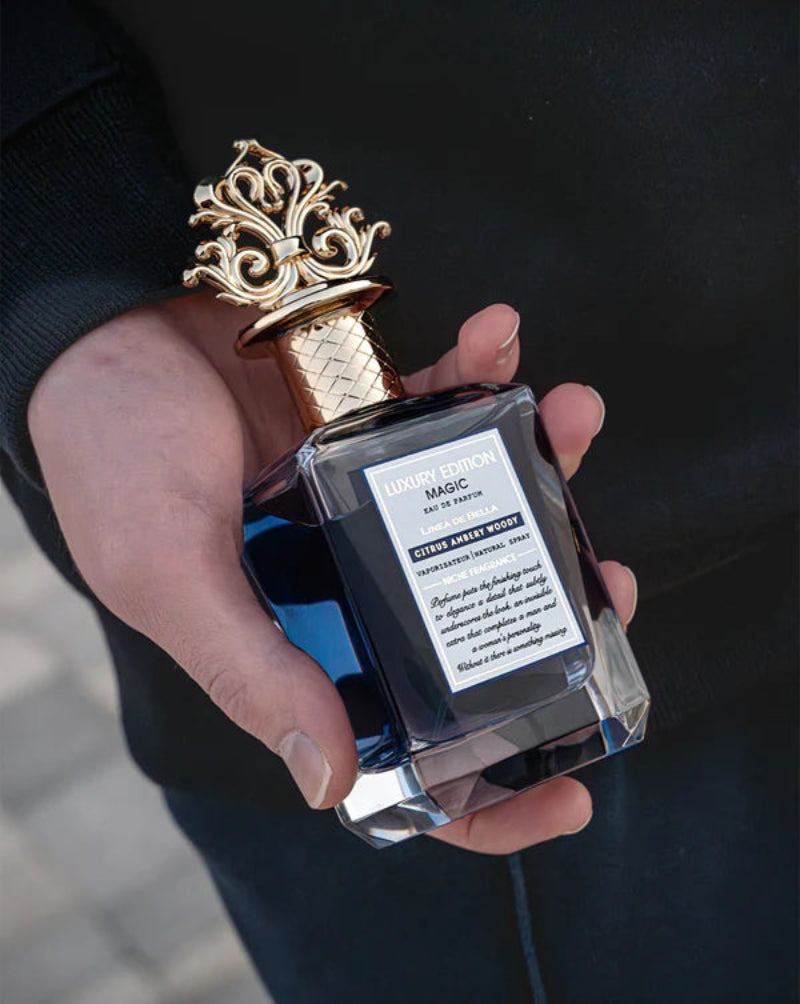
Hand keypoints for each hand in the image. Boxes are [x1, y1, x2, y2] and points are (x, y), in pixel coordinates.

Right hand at [28, 294, 636, 853]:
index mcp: (302, 642)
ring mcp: (370, 495)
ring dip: (547, 459)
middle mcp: (349, 578)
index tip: (573, 792)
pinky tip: (497, 332)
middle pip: (476, 614)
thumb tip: (327, 783)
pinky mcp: (372, 414)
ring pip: (485, 500)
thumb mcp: (170, 575)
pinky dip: (484, 366)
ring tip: (573, 412)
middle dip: (557, 598)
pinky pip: (449, 399)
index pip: (404, 749)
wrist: (100, 329)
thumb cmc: (111, 458)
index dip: (488, 792)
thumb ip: (250, 669)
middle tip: (610, 577)